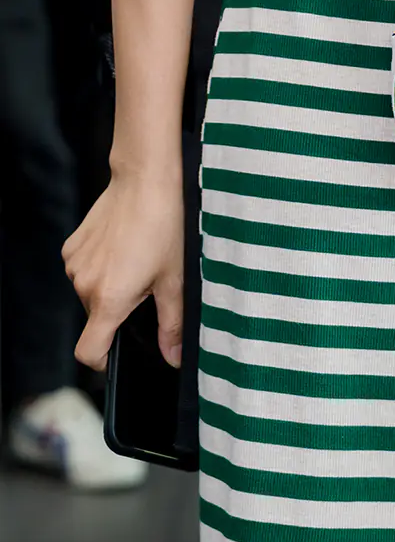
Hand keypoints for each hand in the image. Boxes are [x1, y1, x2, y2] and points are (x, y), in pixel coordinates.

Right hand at [63, 171, 183, 370]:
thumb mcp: (176, 279)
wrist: (146, 180)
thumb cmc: (165, 225)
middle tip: (147, 285)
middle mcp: (83, 284)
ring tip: (137, 259)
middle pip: (95, 318)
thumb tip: (172, 357)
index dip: (103, 362)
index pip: (88, 353)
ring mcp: (74, 264)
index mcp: (109, 299)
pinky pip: (84, 269)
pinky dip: (101, 266)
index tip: (119, 354)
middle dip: (118, 311)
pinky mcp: (71, 246)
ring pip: (90, 293)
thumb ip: (171, 324)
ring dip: (109, 286)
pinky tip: (123, 245)